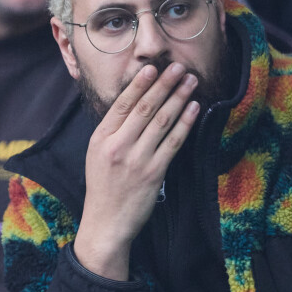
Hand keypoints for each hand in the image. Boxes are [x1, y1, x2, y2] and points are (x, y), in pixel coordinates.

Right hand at [74, 62, 198, 279]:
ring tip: (190, 82)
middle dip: (164, 85)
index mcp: (101, 139)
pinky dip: (185, 123)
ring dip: (178, 98)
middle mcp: (118, 146)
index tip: (152, 68)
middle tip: (178, 67)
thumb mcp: (97, 155)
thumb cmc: (103, 189)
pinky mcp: (154, 173)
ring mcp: (137, 160)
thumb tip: (132, 104)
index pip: (122, 105)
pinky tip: (194, 108)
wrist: (106, 224)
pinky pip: (173, 142)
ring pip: (161, 121)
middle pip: (144, 108)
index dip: (139, 84)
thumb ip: (112, 132)